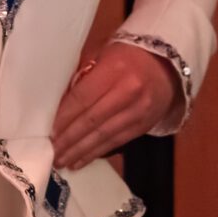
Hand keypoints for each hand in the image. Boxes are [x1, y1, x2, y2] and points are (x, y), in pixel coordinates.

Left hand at [50, 42, 185, 167]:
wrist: (167, 65)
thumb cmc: (127, 56)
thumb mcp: (102, 55)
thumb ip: (82, 76)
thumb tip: (59, 104)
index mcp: (114, 69)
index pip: (83, 97)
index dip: (65, 116)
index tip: (49, 130)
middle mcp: (129, 92)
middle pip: (92, 120)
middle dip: (69, 139)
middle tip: (52, 152)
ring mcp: (139, 111)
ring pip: (104, 135)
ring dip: (80, 151)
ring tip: (62, 161)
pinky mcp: (144, 125)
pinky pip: (117, 142)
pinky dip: (97, 153)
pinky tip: (82, 160)